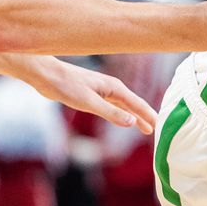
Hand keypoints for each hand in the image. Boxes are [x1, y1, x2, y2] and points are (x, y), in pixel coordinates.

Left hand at [21, 56, 156, 134]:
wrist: (47, 75)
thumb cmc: (66, 86)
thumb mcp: (89, 103)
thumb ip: (111, 113)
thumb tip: (132, 122)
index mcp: (114, 87)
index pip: (137, 104)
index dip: (148, 115)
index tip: (160, 125)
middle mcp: (112, 87)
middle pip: (133, 104)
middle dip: (145, 116)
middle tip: (155, 129)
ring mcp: (103, 90)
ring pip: (124, 105)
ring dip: (134, 116)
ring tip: (144, 127)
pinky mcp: (93, 93)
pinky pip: (114, 105)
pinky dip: (122, 113)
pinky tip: (123, 118)